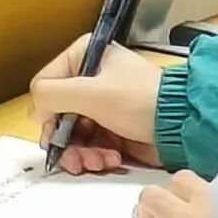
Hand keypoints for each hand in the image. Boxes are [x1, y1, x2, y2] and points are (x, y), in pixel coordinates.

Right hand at [31, 37, 162, 174]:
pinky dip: (95, 156)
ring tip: (98, 161)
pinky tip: (111, 160)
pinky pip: (89, 145)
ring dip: (81, 153)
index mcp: (86, 56)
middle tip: (77, 157)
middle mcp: (91, 78)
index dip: (48, 113)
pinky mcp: (112, 128)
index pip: (45, 85)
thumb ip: (52, 95)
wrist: (181, 125)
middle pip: (57, 115)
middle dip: (66, 141)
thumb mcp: (91, 92)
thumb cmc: (142, 100)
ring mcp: (101, 105)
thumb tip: (36, 109)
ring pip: (72, 135)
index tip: (56, 132)